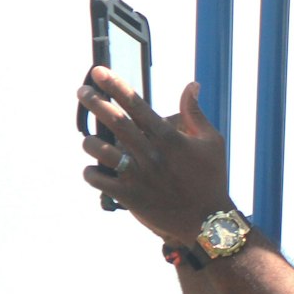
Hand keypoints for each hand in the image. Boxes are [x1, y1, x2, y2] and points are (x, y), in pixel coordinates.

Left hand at [79, 67, 231, 243]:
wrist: (208, 221)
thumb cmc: (211, 178)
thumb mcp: (212, 141)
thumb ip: (195, 112)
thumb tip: (191, 85)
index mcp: (170, 138)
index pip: (137, 105)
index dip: (116, 86)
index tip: (99, 72)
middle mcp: (152, 154)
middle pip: (116, 122)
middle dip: (95, 103)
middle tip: (82, 91)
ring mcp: (139, 176)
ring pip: (103, 151)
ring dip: (91, 141)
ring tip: (90, 138)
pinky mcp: (130, 197)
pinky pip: (100, 181)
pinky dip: (91, 173)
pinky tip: (93, 169)